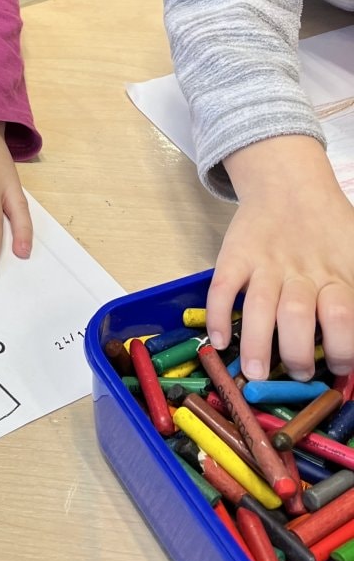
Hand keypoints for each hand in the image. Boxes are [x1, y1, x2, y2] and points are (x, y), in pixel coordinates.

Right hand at [209, 135, 353, 380]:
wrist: (290, 186)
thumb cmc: (331, 231)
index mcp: (338, 274)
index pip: (342, 316)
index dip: (341, 348)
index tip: (336, 366)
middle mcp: (301, 272)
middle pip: (297, 314)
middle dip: (296, 353)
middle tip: (296, 373)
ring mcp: (264, 263)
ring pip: (260, 306)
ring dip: (257, 343)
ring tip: (256, 373)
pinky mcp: (235, 255)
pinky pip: (222, 286)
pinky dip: (218, 314)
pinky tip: (219, 340)